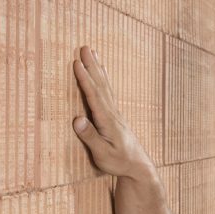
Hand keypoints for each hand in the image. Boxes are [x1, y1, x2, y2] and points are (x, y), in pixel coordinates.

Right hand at [72, 46, 154, 179]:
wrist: (138, 166)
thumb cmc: (118, 162)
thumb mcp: (102, 154)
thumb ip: (90, 137)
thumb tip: (76, 119)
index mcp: (107, 120)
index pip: (94, 95)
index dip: (85, 79)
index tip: (76, 62)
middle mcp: (112, 113)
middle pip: (100, 84)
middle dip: (92, 65)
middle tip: (84, 47)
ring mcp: (115, 112)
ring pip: (105, 85)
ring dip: (97, 68)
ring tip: (92, 52)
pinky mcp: (115, 115)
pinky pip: (108, 91)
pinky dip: (103, 78)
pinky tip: (102, 72)